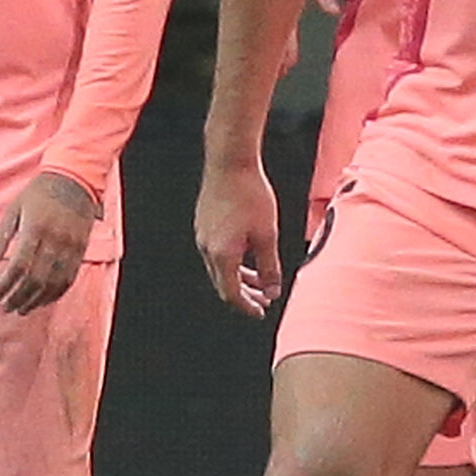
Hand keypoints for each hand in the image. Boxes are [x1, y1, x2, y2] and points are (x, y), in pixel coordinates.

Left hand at [0, 172, 98, 315]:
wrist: (75, 180)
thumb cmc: (39, 194)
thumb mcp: (14, 210)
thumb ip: (1, 238)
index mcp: (35, 230)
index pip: (17, 267)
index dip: (4, 285)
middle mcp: (54, 241)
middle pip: (34, 279)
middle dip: (18, 297)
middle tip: (6, 307)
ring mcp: (70, 248)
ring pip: (52, 283)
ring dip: (36, 299)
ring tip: (23, 309)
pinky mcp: (81, 251)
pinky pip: (68, 278)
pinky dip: (55, 293)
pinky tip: (44, 300)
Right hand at [196, 158, 284, 317]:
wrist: (230, 163)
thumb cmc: (250, 194)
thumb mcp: (268, 235)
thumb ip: (269, 267)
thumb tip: (272, 290)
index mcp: (222, 254)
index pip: (231, 293)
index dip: (246, 306)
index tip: (260, 312)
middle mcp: (207, 248)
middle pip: (223, 284)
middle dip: (244, 295)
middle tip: (263, 301)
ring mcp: (203, 236)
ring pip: (220, 268)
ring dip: (240, 278)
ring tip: (260, 281)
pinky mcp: (204, 225)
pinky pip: (217, 253)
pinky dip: (233, 262)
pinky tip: (249, 257)